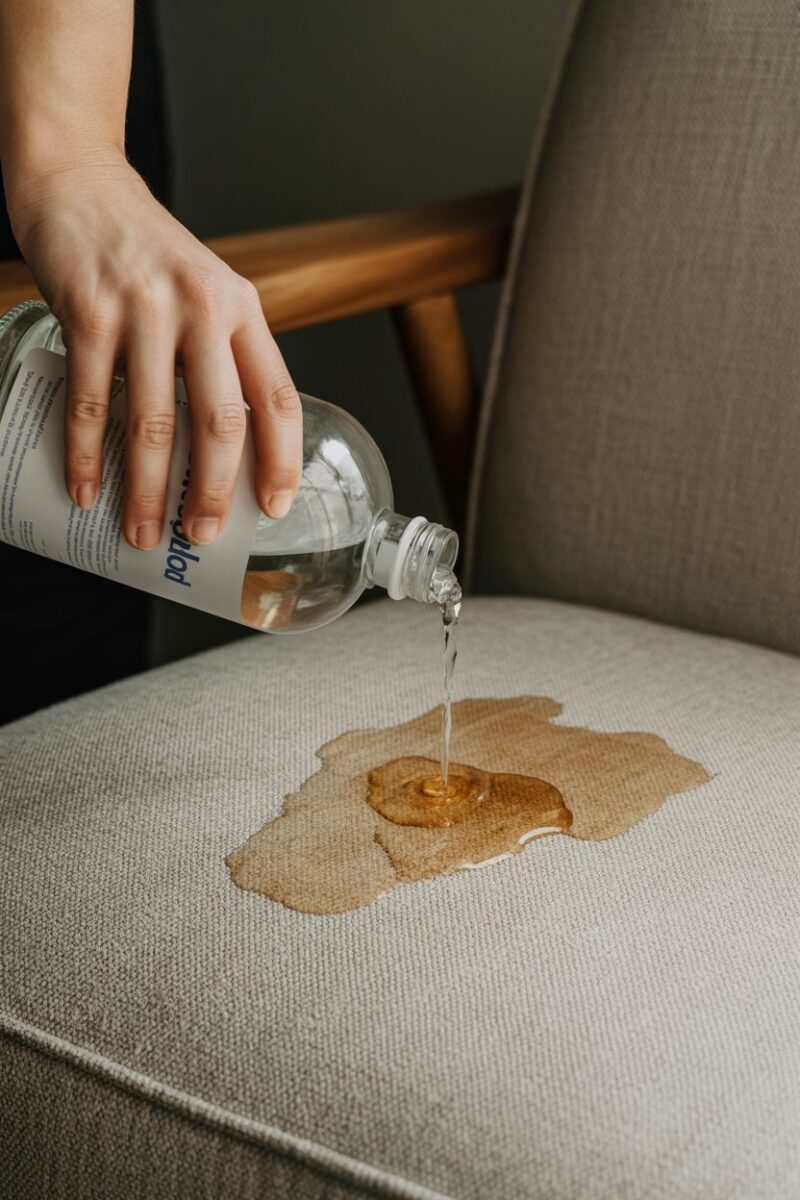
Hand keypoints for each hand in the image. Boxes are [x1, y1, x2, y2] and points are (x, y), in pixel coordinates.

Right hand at [7, 152, 302, 547]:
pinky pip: (91, 401)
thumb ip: (220, 354)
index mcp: (241, 309)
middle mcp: (202, 308)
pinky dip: (87, 456)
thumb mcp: (205, 290)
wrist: (79, 180)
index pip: (277, 398)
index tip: (275, 507)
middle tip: (203, 537)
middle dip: (214, 491)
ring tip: (144, 533)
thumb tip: (224, 446)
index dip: (281, 460)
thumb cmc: (145, 251)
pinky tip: (87, 491)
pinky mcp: (88, 312)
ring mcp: (144, 310)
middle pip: (220, 421)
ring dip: (149, 490)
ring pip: (154, 422)